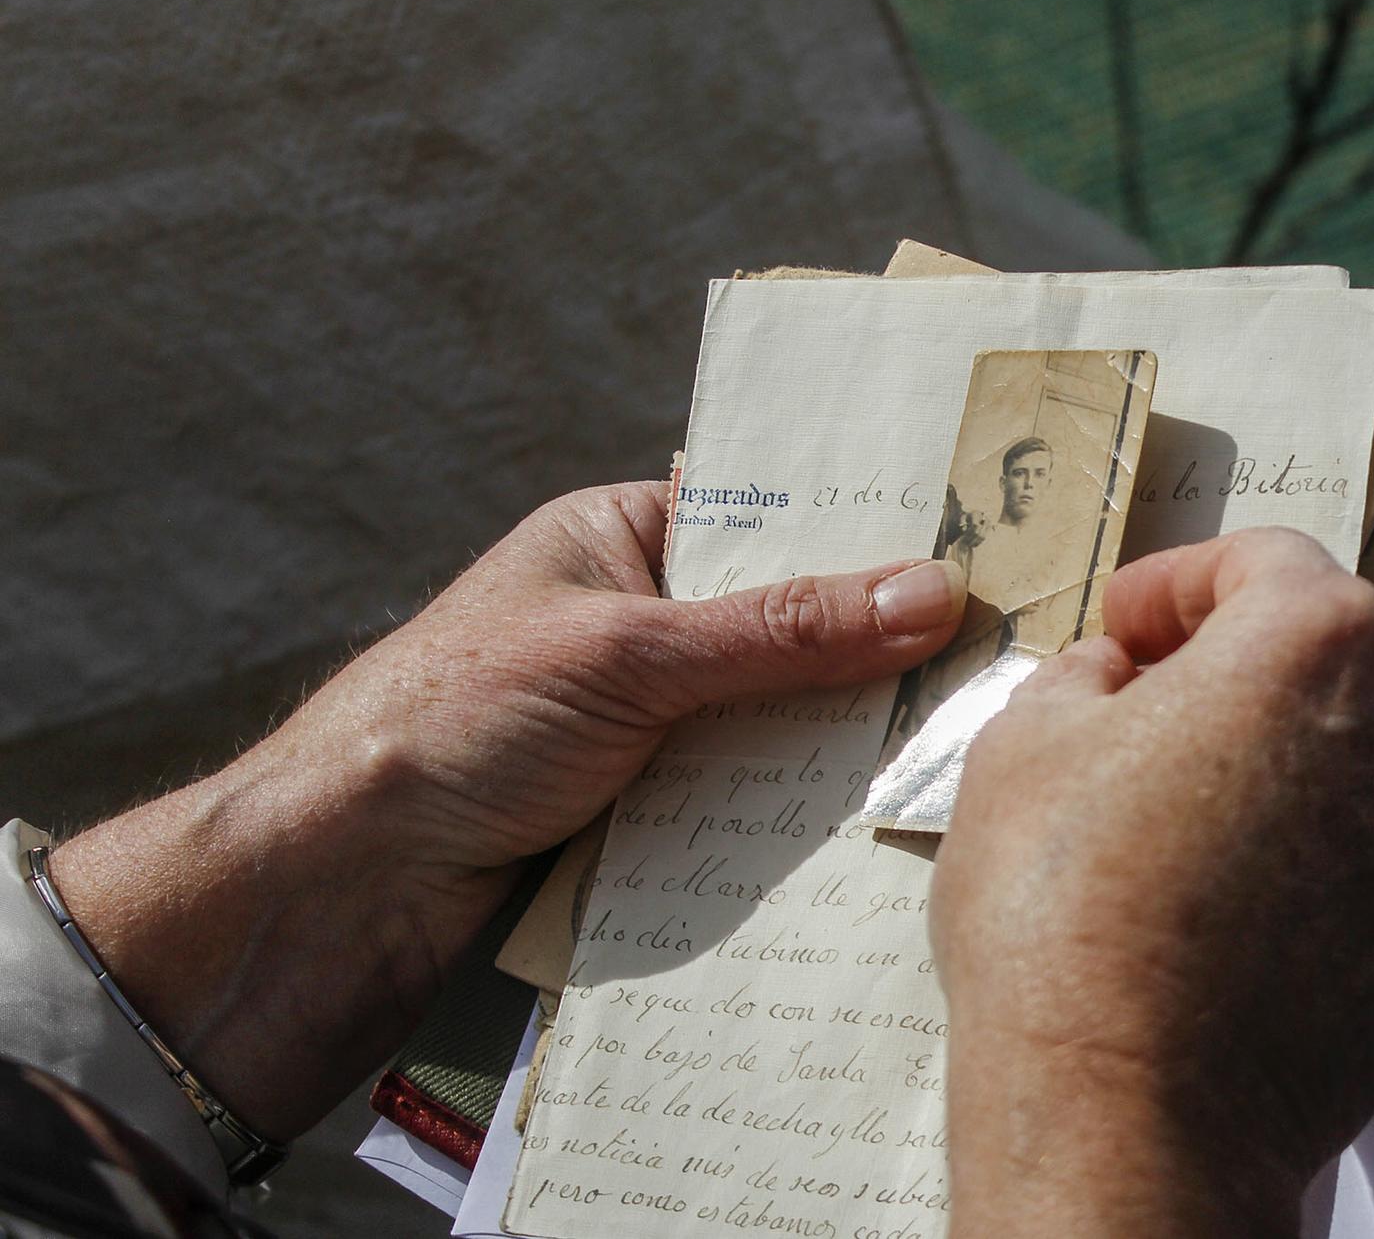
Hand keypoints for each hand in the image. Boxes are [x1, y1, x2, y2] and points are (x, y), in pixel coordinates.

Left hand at [49, 483, 964, 1137]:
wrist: (344, 886)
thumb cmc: (456, 720)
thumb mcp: (629, 654)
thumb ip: (781, 632)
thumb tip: (932, 593)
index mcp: (622, 537)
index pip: (767, 513)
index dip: (865, 523)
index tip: (978, 534)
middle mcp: (644, 622)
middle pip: (789, 622)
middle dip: (877, 642)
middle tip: (1003, 643)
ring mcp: (650, 722)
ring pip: (779, 718)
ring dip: (846, 737)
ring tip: (970, 732)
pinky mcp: (652, 811)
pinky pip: (752, 800)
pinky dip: (804, 811)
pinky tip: (883, 816)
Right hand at [931, 527, 1373, 1237]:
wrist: (1131, 1118)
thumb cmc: (1064, 912)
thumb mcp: (1024, 740)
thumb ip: (1086, 673)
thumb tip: (1120, 676)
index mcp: (1321, 643)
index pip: (1261, 561)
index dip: (1176, 584)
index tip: (1124, 629)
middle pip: (1333, 660)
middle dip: (1242, 674)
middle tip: (1149, 721)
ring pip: (1373, 764)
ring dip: (1297, 769)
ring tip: (1199, 829)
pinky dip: (1333, 864)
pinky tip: (1248, 910)